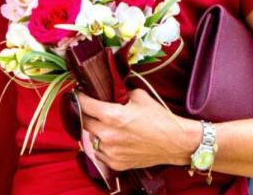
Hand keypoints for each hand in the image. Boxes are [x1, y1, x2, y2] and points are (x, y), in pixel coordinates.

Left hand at [77, 88, 195, 170]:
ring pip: (90, 138)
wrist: (174, 142)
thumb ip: (120, 93)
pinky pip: (99, 152)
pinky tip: (111, 138)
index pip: (84, 104)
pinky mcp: (115, 163)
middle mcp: (108, 135)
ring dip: (94, 130)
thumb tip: (109, 89)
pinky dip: (102, 145)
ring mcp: (110, 151)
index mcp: (113, 116)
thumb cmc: (159, 118)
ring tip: (103, 124)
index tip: (78, 94)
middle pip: (83, 122)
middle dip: (85, 113)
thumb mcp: (139, 96)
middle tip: (90, 108)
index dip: (79, 97)